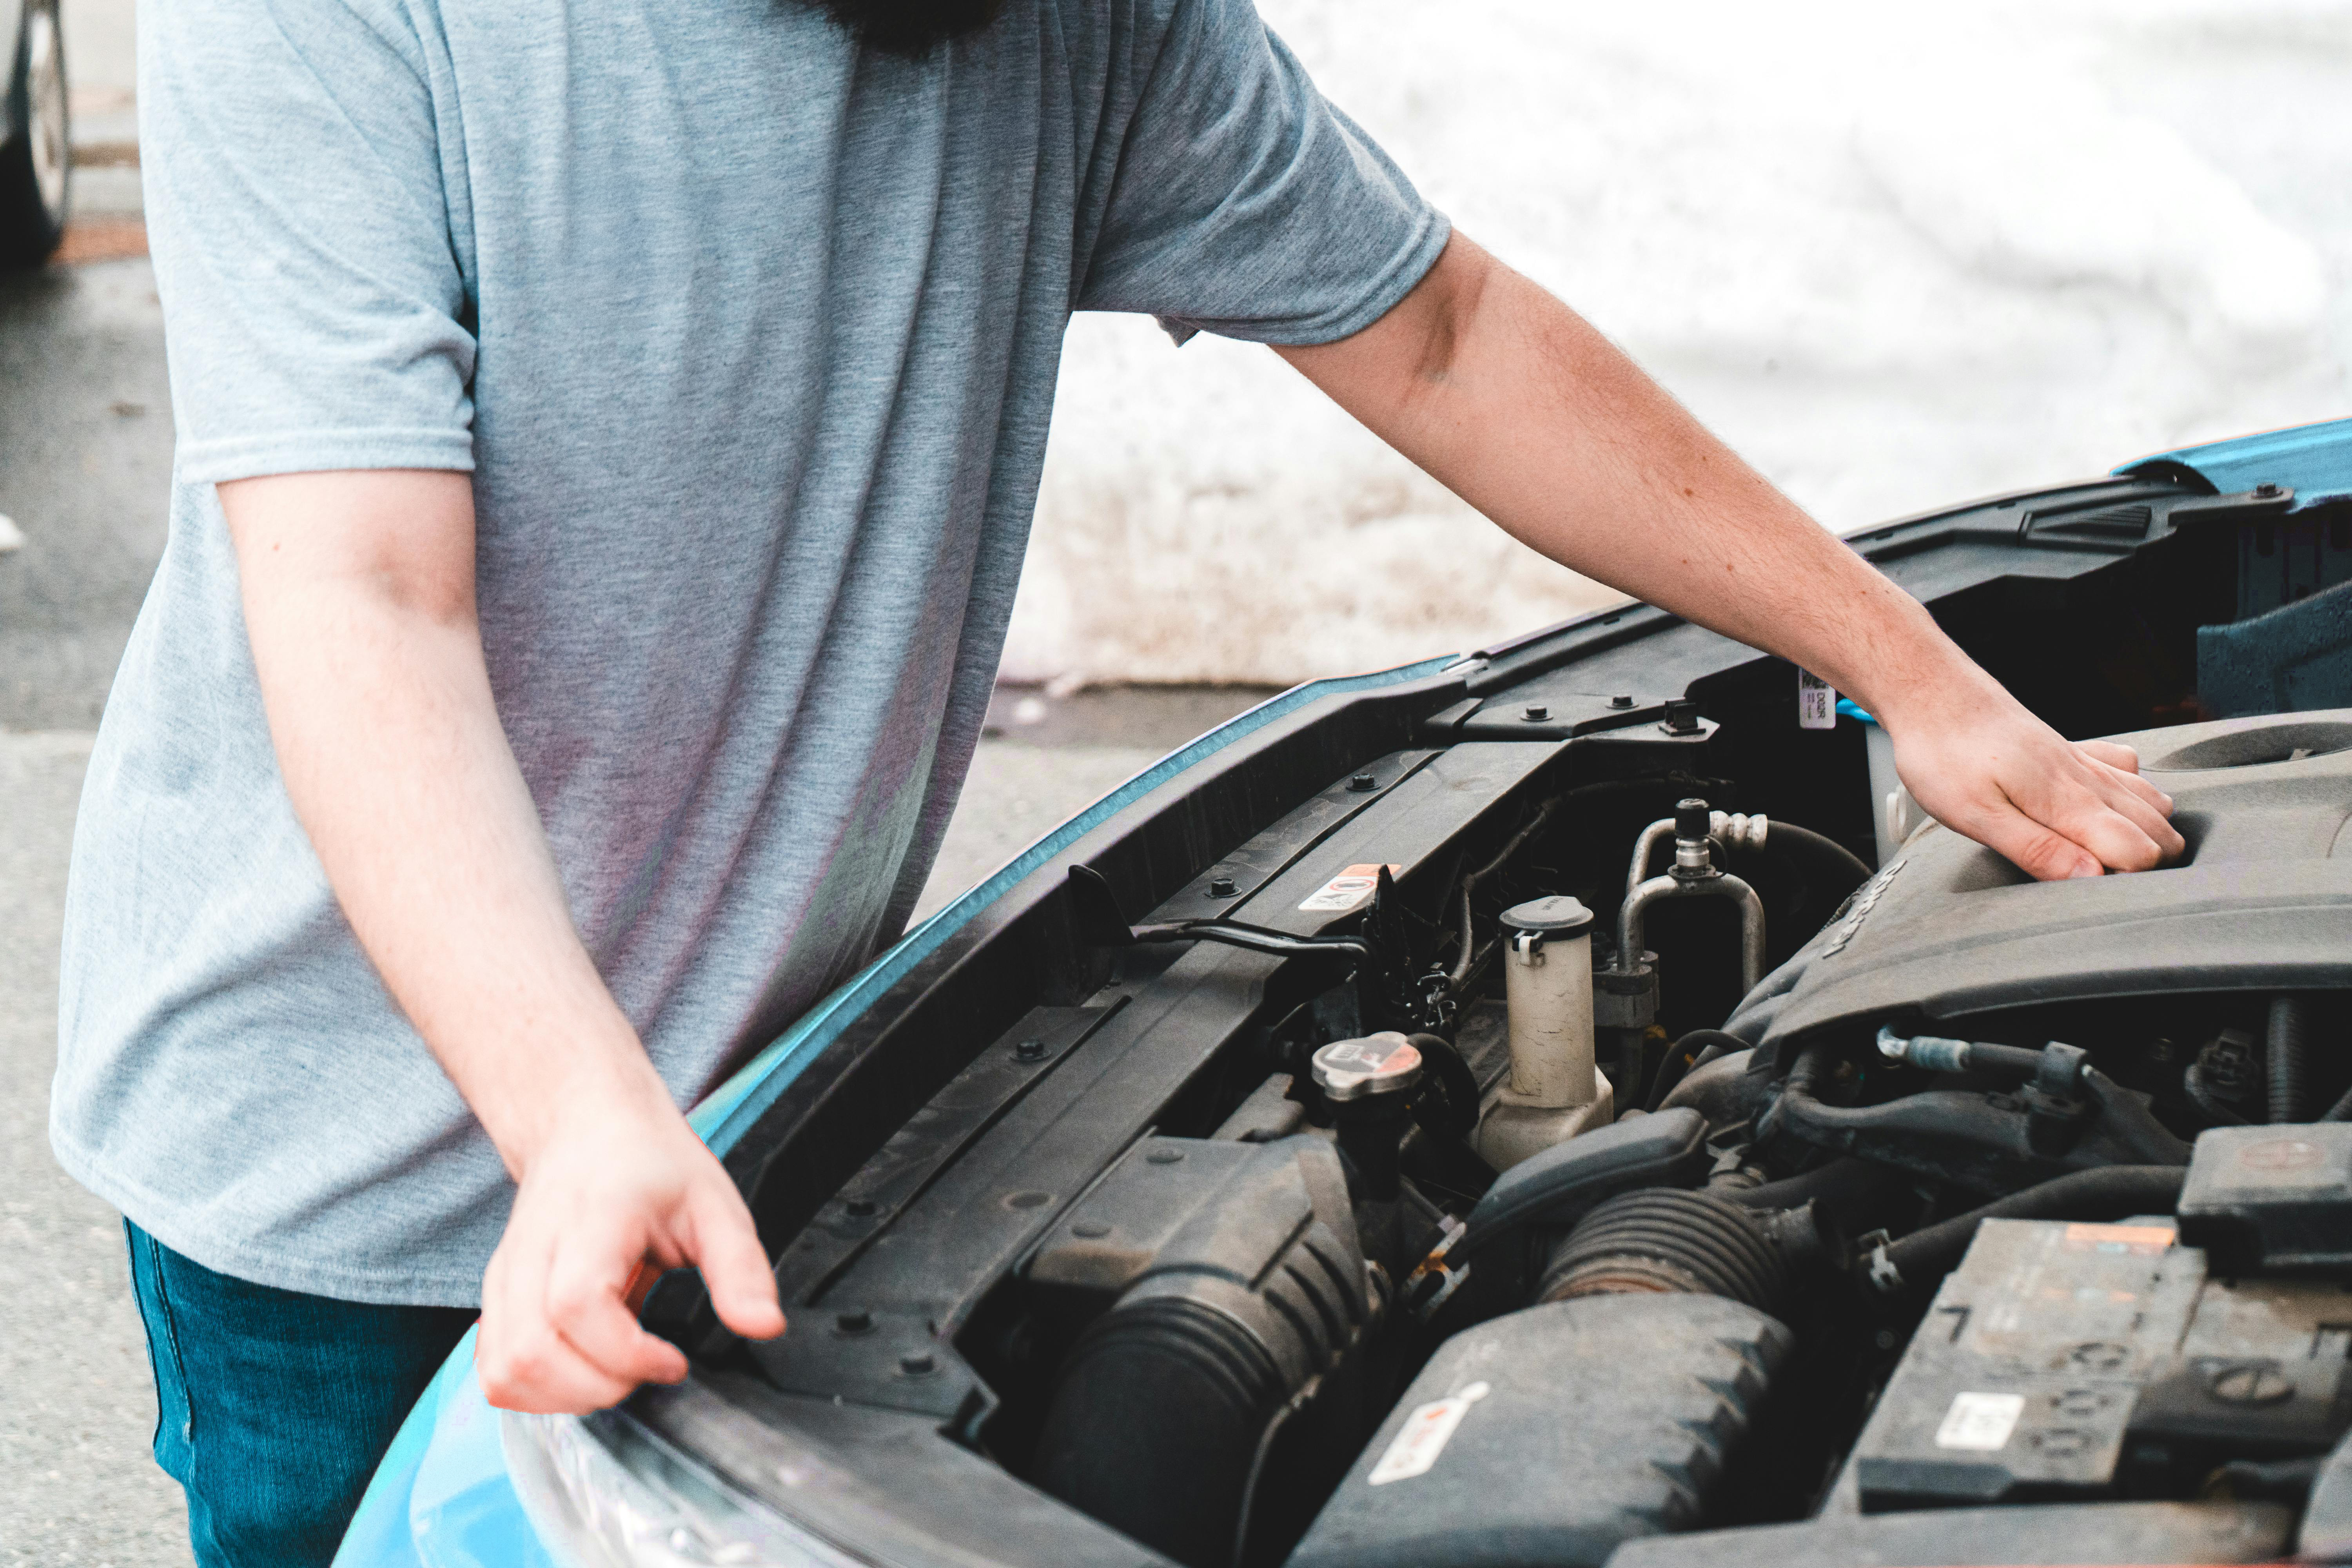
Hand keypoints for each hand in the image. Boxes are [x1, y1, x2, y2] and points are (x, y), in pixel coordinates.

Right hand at [475, 1069, 785, 1413]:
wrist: (587, 1126)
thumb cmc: (651, 1164)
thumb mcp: (715, 1203)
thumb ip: (741, 1268)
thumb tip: (766, 1327)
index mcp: (591, 1219)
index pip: (578, 1305)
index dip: (626, 1353)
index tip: (674, 1361)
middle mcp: (533, 1250)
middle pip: (531, 1352)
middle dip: (598, 1388)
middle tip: (648, 1371)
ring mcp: (505, 1276)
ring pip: (502, 1371)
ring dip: (563, 1399)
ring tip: (615, 1375)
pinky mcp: (494, 1298)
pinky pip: (492, 1369)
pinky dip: (534, 1392)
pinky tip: (581, 1372)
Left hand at [1874, 665, 2183, 879]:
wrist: (1934, 694)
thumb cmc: (1945, 754)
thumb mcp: (1977, 815)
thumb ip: (2037, 849)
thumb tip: (2091, 878)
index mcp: (2069, 801)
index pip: (2140, 853)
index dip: (2128, 881)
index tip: (2095, 892)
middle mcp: (2088, 780)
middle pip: (2159, 831)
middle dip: (2148, 863)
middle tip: (2100, 879)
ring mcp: (2084, 762)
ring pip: (2152, 801)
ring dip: (2148, 832)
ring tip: (2109, 855)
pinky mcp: (2073, 751)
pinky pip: (2129, 771)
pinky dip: (2135, 793)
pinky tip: (2109, 806)